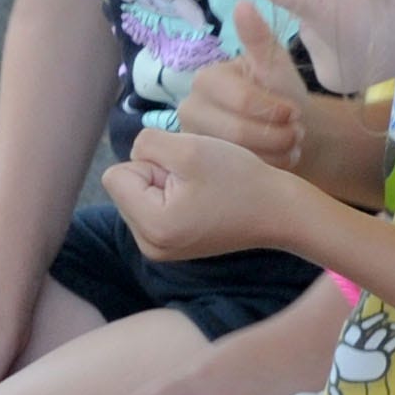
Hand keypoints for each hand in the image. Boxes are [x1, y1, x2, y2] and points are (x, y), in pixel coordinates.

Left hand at [104, 129, 313, 263]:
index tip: (186, 173)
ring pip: (138, 195)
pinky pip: (152, 206)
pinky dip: (172, 197)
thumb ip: (146, 144)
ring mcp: (158, 249)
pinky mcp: (170, 246)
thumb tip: (132, 157)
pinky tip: (202, 201)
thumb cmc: (240, 178)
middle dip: (156, 174)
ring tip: (202, 191)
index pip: (114, 176)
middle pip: (124, 187)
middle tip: (198, 182)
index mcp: (151, 227)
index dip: (150, 162)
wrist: (279, 211)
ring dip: (164, 184)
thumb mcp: (189, 149)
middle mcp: (148, 246)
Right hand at [174, 0, 316, 172]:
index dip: (274, 109)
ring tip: (292, 144)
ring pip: (238, 155)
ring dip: (275, 151)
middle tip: (297, 133)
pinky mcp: (204, 165)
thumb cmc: (282, 94)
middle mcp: (189, 107)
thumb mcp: (277, 66)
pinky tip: (280, 157)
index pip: (242, 99)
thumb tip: (243, 5)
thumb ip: (259, 40)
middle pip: (237, 131)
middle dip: (276, 134)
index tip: (295, 111)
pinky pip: (238, 171)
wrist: (289, 129)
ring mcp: (193, 139)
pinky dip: (267, 166)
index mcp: (207, 79)